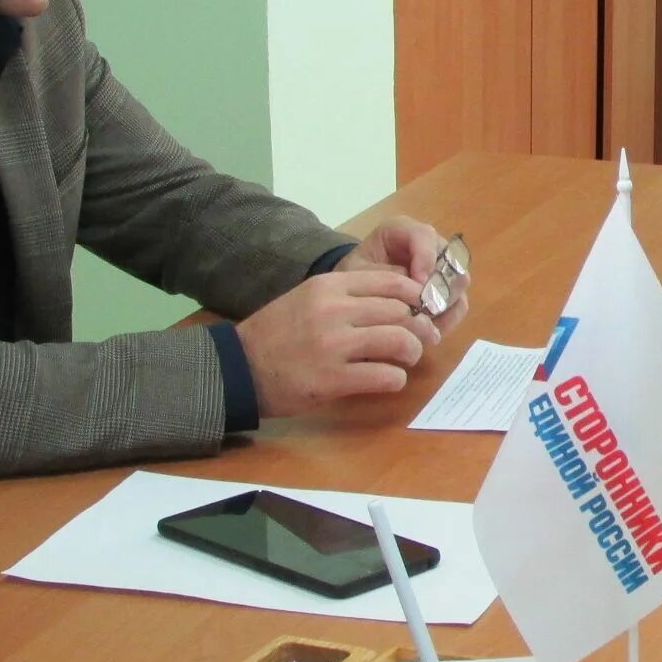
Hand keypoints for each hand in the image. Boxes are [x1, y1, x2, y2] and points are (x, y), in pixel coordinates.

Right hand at [234, 269, 437, 416]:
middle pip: (400, 310)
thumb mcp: (308, 298)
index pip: (391, 281)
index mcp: (329, 286)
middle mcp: (333, 310)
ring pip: (399, 340)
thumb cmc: (276, 333)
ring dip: (412, 351)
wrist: (238, 367)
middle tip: (423, 336)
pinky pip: (384, 375)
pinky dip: (395, 379)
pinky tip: (390, 380)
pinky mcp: (332, 378)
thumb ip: (347, 295)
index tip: (422, 307)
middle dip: (419, 325)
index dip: (415, 295)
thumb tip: (398, 299)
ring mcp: (334, 344)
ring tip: (408, 358)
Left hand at [339, 216, 469, 332]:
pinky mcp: (445, 291)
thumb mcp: (358, 275)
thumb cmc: (352, 279)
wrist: (351, 297)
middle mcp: (427, 245)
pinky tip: (429, 331)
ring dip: (444, 305)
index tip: (418, 283)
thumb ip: (385, 277)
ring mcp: (440, 269)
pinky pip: (459, 303)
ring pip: (459, 283)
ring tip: (424, 324)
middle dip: (439, 287)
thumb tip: (418, 290)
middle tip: (424, 310)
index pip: (424, 235)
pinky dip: (447, 318)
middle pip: (450, 259)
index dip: (426, 258)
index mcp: (401, 231)